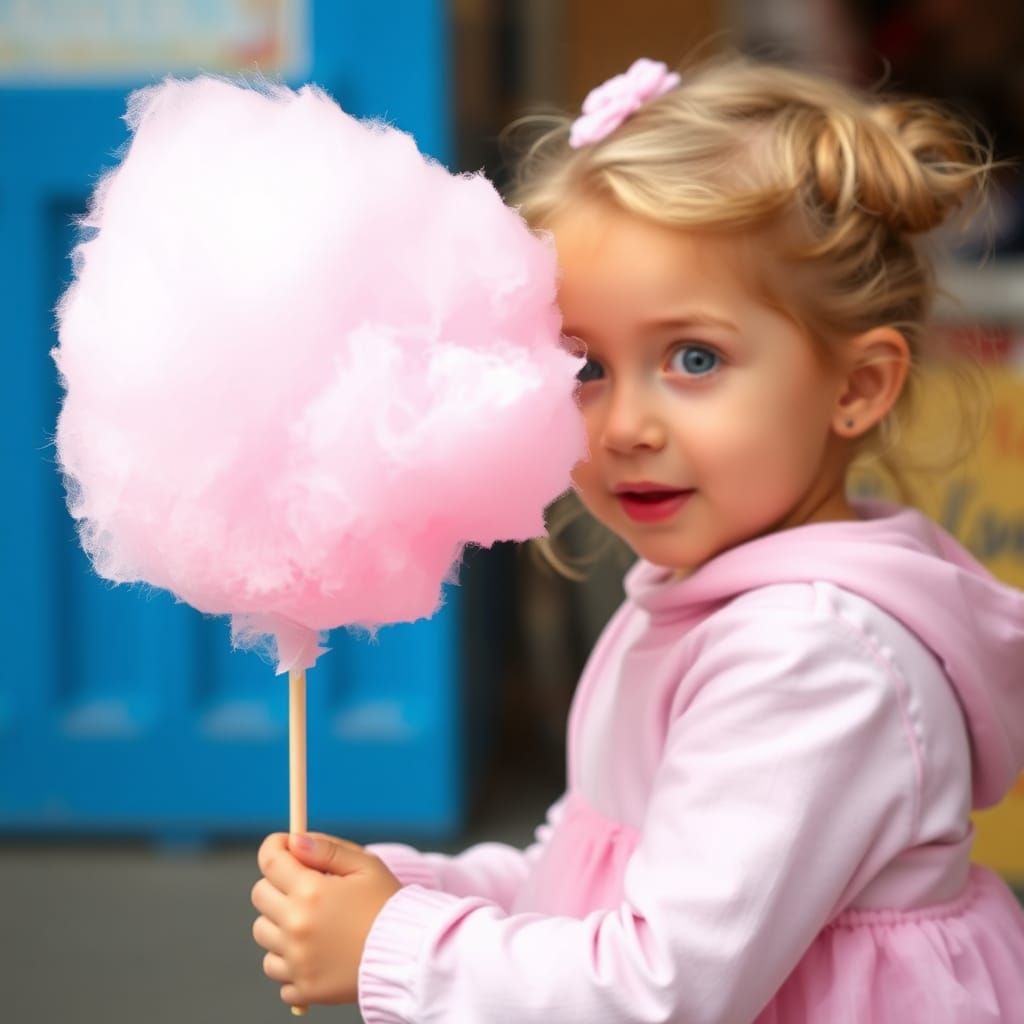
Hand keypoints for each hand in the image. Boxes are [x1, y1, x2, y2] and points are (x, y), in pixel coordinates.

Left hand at [251, 831, 401, 1006]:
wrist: (409, 956)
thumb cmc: (389, 904)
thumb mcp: (366, 865)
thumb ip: (326, 849)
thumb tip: (294, 840)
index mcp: (310, 892)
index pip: (270, 861)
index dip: (274, 847)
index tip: (284, 847)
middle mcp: (296, 927)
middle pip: (260, 895)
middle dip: (278, 883)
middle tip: (306, 886)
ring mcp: (296, 961)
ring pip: (263, 933)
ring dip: (279, 922)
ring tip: (312, 921)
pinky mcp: (303, 989)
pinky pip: (276, 969)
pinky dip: (288, 960)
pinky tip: (313, 950)